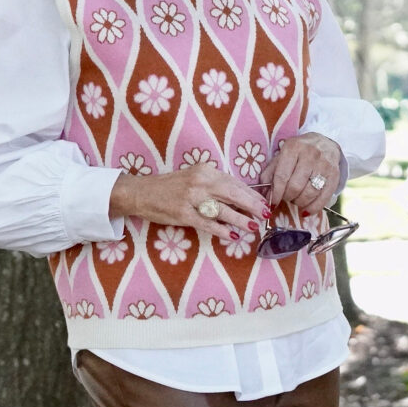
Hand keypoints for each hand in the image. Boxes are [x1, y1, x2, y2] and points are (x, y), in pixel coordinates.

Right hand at [109, 166, 267, 243]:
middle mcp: (200, 181)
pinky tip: (232, 236)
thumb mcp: (193, 178)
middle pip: (233, 193)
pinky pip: (207, 223)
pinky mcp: (183, 214)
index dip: (250, 193)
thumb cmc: (169, 186)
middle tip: (266, 214)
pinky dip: (221, 230)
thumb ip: (213, 185)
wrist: (141, 192)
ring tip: (254, 227)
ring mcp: (191, 198)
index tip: (263, 202)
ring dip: (240, 220)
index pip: (233, 182)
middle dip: (252, 205)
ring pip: (222, 209)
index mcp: (205, 170)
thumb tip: (239, 198)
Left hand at [261, 133, 342, 214]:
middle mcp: (310, 155)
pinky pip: (323, 198)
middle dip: (287, 197)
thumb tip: (262, 193)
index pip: (282, 176)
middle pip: (296, 186)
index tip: (272, 203)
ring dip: (299, 203)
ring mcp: (324, 165)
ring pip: (309, 193)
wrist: (325, 142)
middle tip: (286, 198)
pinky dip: (313, 208)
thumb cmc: (298, 152)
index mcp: (293, 148)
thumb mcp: (282, 156)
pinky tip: (306, 210)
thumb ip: (270, 173)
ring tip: (295, 200)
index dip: (276, 193)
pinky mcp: (335, 175)